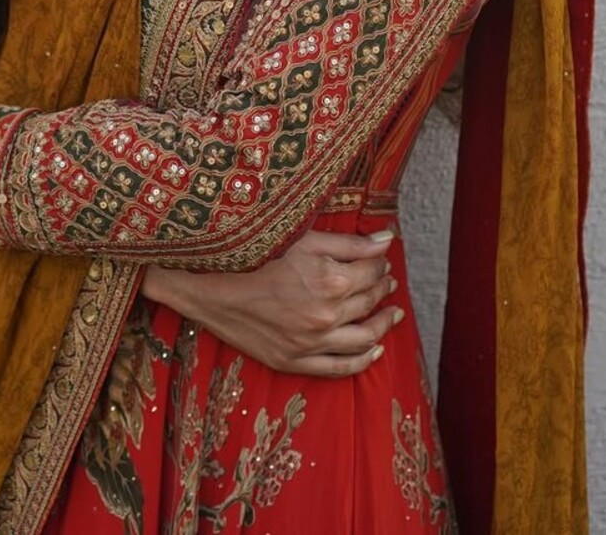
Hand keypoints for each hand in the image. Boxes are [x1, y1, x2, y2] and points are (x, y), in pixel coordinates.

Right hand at [141, 226, 402, 376]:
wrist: (212, 289)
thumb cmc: (256, 255)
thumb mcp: (304, 239)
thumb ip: (349, 243)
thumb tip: (387, 241)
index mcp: (330, 281)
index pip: (370, 273)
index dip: (380, 265)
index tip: (382, 261)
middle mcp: (326, 315)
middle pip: (368, 302)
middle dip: (382, 289)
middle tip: (387, 281)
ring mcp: (311, 343)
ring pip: (363, 338)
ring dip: (382, 325)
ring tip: (393, 314)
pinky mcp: (296, 361)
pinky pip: (339, 368)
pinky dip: (362, 360)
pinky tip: (374, 350)